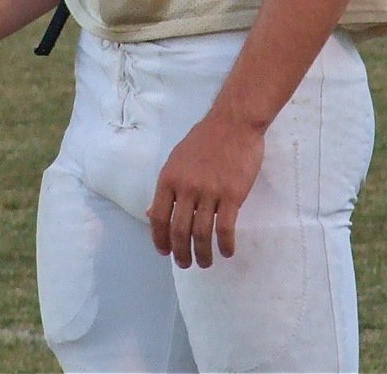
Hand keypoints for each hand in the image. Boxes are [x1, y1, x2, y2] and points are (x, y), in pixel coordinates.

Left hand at [146, 113, 264, 268]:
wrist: (233, 123)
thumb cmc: (205, 140)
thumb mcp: (177, 160)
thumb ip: (167, 187)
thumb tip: (152, 213)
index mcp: (169, 178)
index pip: (159, 217)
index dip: (160, 239)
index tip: (165, 252)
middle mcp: (186, 187)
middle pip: (179, 230)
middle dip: (181, 253)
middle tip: (185, 264)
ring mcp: (209, 192)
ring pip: (201, 234)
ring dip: (202, 254)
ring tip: (205, 262)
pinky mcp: (232, 195)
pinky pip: (225, 228)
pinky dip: (225, 245)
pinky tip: (227, 251)